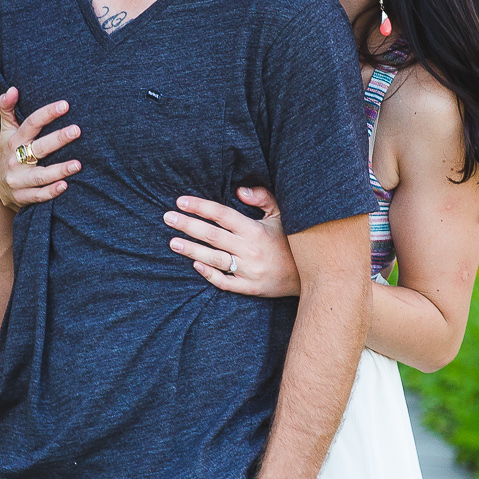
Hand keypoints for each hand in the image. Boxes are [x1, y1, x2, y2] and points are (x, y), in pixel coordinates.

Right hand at [0, 87, 80, 209]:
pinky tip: (66, 185)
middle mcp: (14, 160)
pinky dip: (51, 192)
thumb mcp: (6, 132)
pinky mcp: (22, 198)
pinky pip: (39, 195)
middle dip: (57, 139)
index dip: (47, 114)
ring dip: (59, 169)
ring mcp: (18, 180)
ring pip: (40, 175)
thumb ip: (7, 109)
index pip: (30, 124)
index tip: (65, 105)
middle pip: (38, 148)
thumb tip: (12, 89)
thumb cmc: (10, 154)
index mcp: (13, 141)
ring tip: (78, 164)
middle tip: (77, 130)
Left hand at [164, 186, 299, 296]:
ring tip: (173, 242)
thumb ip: (263, 199)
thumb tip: (239, 191)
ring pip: (215, 259)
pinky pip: (226, 283)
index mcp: (255, 230)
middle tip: (167, 218)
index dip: (200, 207)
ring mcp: (249, 270)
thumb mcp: (283, 215)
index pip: (222, 215)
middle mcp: (250, 250)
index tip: (181, 201)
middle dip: (188, 225)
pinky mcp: (251, 288)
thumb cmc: (292, 240)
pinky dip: (210, 275)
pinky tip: (195, 265)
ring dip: (192, 250)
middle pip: (213, 236)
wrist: (312, 275)